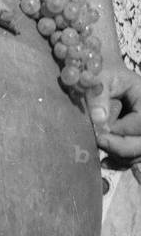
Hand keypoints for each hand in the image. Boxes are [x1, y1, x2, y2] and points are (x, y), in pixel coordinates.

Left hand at [91, 60, 140, 180]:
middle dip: (122, 147)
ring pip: (140, 153)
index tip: (101, 132)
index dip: (123, 130)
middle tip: (99, 142)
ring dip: (121, 156)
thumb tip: (98, 120)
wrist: (102, 76)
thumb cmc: (101, 74)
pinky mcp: (137, 139)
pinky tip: (105, 161)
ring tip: (100, 150)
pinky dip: (121, 162)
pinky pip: (135, 157)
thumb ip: (98, 97)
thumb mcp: (99, 78)